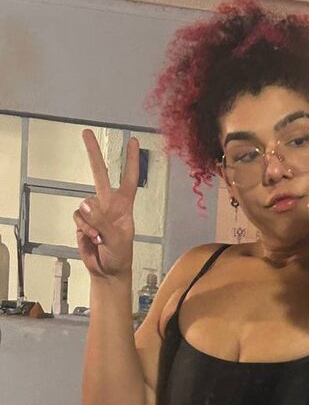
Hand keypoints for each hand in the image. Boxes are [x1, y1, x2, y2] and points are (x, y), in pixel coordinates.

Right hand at [73, 129, 139, 278]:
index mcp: (124, 207)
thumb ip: (102, 222)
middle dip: (93, 153)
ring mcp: (95, 212)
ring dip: (91, 224)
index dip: (131, 161)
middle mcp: (109, 205)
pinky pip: (78, 217)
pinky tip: (92, 239)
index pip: (129, 179)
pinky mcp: (83, 221)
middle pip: (100, 174)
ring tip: (100, 239)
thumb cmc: (120, 257)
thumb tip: (85, 204)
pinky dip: (84, 229)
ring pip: (85, 206)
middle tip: (86, 132)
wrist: (107, 272)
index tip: (133, 142)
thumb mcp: (117, 240)